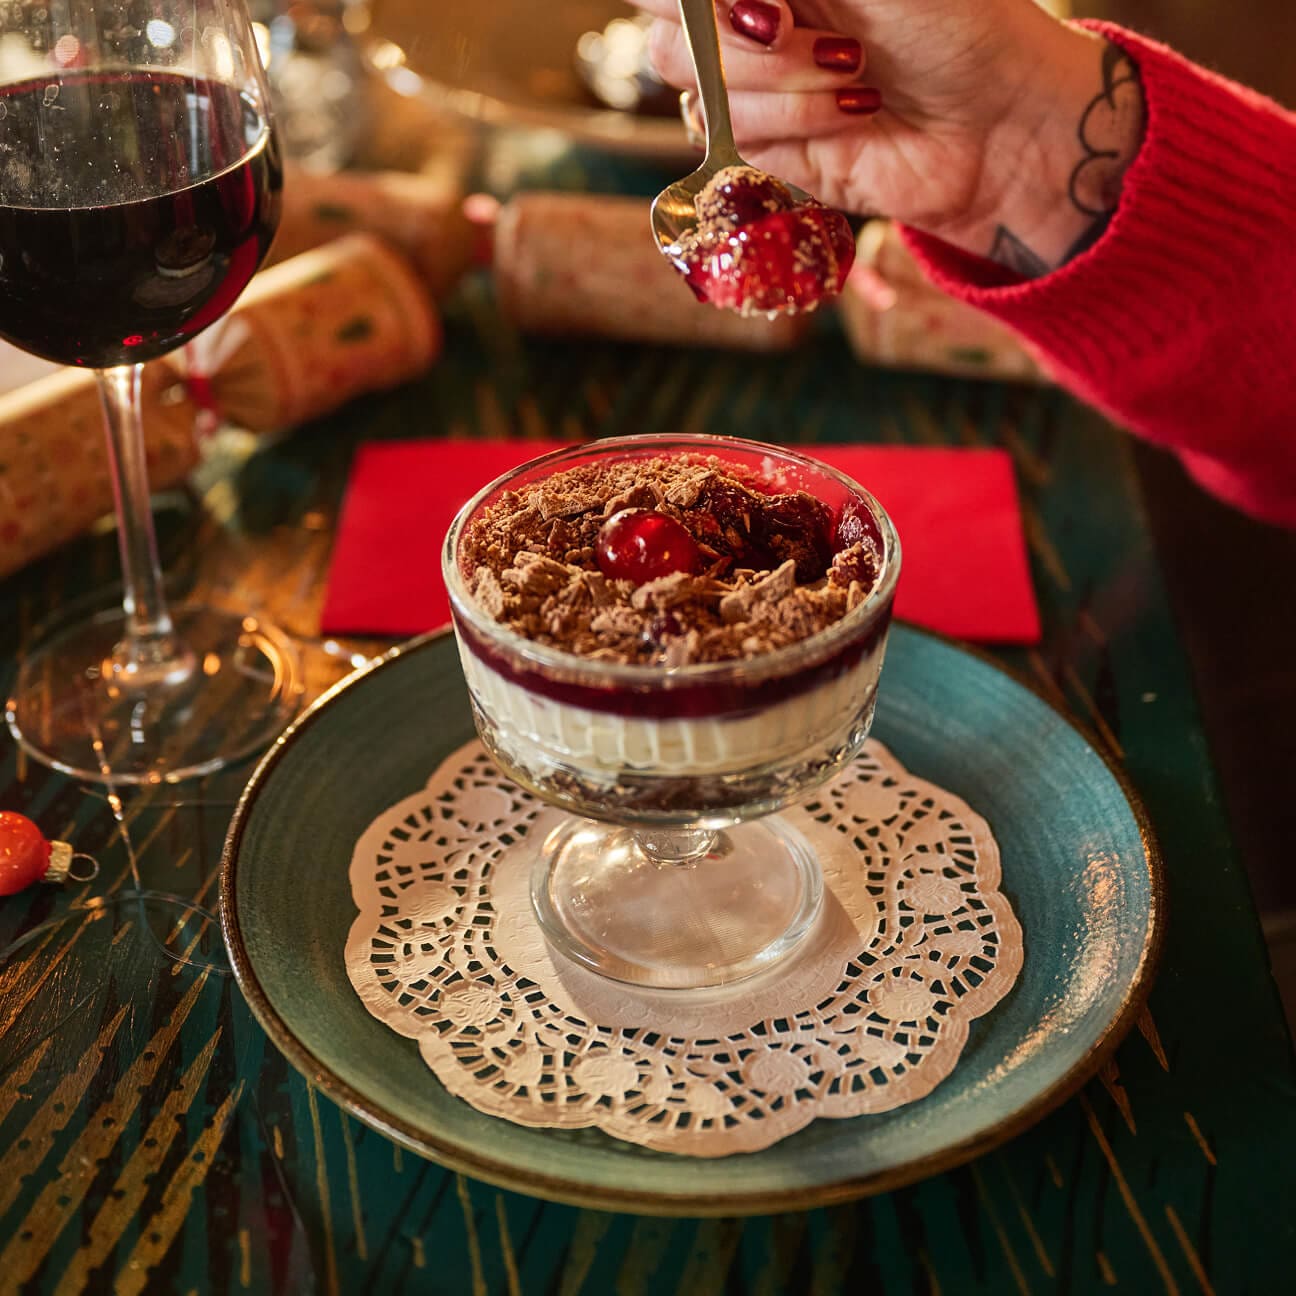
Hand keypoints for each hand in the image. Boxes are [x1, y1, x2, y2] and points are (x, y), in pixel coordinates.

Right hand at [631, 1, 1145, 273]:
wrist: (995, 120)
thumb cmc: (950, 19)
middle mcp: (742, 14)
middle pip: (661, 25)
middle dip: (736, 31)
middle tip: (799, 25)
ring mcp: (746, 83)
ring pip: (694, 80)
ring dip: (778, 77)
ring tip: (852, 72)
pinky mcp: (761, 148)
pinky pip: (729, 133)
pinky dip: (793, 119)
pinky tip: (850, 111)